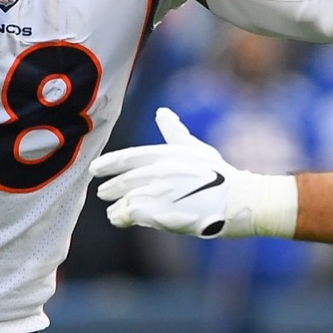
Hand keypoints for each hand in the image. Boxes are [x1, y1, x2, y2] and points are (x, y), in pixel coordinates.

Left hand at [90, 108, 297, 238]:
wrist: (236, 200)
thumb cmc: (219, 174)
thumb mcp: (196, 148)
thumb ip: (175, 131)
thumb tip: (162, 112)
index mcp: (165, 154)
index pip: (128, 158)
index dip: (108, 163)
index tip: (95, 168)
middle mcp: (158, 172)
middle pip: (125, 181)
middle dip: (111, 187)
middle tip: (103, 192)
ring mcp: (158, 193)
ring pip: (127, 200)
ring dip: (118, 206)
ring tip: (114, 212)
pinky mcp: (160, 213)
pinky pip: (134, 215)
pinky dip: (125, 217)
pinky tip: (121, 219)